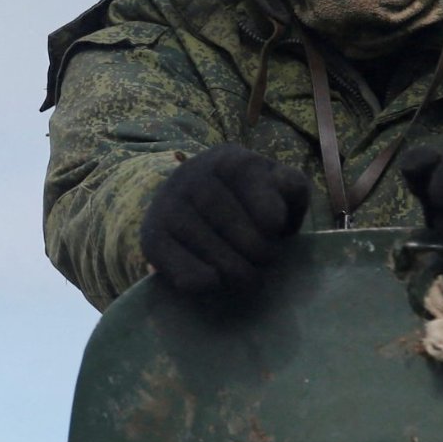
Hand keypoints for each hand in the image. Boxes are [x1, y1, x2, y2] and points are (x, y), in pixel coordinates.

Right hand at [139, 145, 309, 294]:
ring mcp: (167, 204)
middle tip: (266, 263)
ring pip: (202, 240)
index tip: (276, 228)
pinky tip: (216, 282)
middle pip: (225, 214)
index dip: (265, 205)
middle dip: (254, 247)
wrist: (197, 211)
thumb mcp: (276, 188)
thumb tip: (275, 211)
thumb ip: (289, 188)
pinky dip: (197, 277)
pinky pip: (174, 260)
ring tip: (248, 278)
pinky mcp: (152, 235)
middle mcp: (191, 175)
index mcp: (227, 159)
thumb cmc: (249, 204)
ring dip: (232, 267)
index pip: (245, 175)